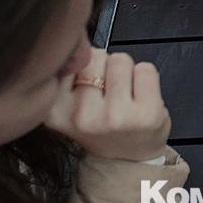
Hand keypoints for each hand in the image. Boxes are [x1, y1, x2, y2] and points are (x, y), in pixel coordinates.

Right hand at [46, 48, 170, 160]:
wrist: (128, 159)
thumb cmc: (101, 125)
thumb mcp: (70, 104)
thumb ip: (68, 73)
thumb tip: (79, 43)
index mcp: (56, 112)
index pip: (69, 59)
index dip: (83, 66)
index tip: (87, 88)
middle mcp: (82, 117)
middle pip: (95, 56)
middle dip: (105, 67)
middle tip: (109, 93)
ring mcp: (115, 117)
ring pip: (120, 59)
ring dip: (127, 71)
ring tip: (125, 94)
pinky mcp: (146, 114)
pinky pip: (146, 68)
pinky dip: (146, 77)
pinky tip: (141, 98)